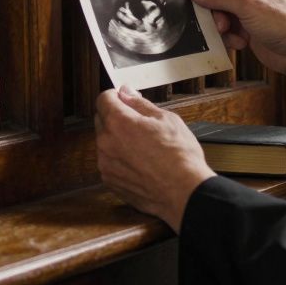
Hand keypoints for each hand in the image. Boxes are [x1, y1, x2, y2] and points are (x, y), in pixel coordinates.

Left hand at [94, 86, 215, 231]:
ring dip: (117, 140)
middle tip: (139, 123)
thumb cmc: (179, 156)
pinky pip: (109, 163)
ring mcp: (106, 165)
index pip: (103, 99)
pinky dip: (120, 160)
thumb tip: (126, 92)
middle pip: (102, 120)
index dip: (115, 96)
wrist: (184, 192)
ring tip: (143, 147)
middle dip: (116, 117)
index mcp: (118, 123)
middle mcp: (106, 143)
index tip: (124, 99)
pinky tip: (140, 163)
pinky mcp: (110, 182)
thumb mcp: (166, 119)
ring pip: (105, 143)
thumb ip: (140, 103)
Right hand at [191, 0, 285, 93]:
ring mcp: (249, 12)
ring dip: (221, 27)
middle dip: (215, 10)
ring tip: (230, 34)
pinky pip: (228, 31)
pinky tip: (240, 43)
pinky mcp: (248, 30)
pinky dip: (230, 38)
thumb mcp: (248, 6)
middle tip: (217, 22)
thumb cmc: (283, 23)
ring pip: (221, 15)